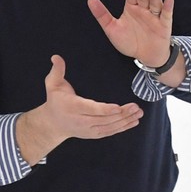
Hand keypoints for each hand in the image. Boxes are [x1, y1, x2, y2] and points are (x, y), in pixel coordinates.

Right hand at [16, 55, 143, 163]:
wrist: (53, 123)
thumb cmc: (55, 101)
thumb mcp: (52, 84)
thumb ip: (57, 71)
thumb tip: (56, 57)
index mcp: (72, 107)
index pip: (90, 109)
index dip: (104, 110)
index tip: (118, 107)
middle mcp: (80, 120)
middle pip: (103, 119)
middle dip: (121, 114)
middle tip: (135, 107)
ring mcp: (87, 129)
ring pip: (108, 127)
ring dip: (125, 120)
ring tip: (138, 112)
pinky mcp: (93, 134)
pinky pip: (109, 132)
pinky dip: (122, 127)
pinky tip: (133, 121)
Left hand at [87, 0, 172, 66]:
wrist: (144, 55)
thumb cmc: (128, 41)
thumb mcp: (111, 28)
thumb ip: (101, 15)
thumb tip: (90, 0)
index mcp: (131, 9)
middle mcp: (143, 10)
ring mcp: (154, 17)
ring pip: (155, 4)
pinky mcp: (164, 25)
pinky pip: (166, 14)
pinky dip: (168, 6)